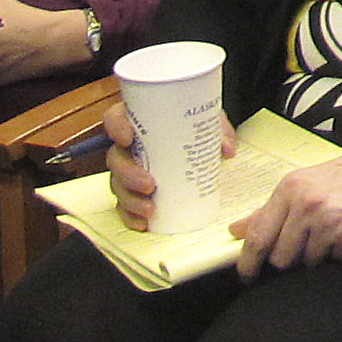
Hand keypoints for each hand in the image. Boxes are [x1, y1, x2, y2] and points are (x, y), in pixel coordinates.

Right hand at [101, 98, 237, 233]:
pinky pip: (124, 205)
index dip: (116, 127)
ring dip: (130, 199)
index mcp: (140, 122)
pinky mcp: (134, 191)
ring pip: (118, 184)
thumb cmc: (195, 127)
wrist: (199, 142)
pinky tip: (143, 223)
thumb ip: (218, 132)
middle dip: (128, 174)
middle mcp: (129, 147)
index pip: (115, 118)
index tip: (128, 137)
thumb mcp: (208, 122)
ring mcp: (128, 170)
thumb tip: (226, 150)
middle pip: (115, 158)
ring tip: (150, 208)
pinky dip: (130, 216)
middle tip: (150, 184)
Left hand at [230, 128, 341, 273]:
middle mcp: (308, 206)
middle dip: (292, 256)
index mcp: (292, 188)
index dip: (248, 262)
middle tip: (310, 240)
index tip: (246, 275)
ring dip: (322, 252)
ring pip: (310, 262)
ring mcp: (331, 224)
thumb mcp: (309, 182)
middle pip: (282, 258)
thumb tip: (236, 230)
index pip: (258, 236)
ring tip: (339, 227)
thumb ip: (271, 208)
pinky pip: (338, 260)